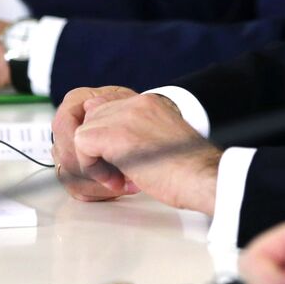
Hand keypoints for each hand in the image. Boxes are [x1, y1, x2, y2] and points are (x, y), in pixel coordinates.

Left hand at [70, 92, 220, 212]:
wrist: (202, 178)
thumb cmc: (189, 169)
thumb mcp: (162, 142)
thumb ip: (138, 133)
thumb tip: (111, 143)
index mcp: (149, 102)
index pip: (107, 107)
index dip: (107, 136)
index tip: (120, 159)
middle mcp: (136, 103)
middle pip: (92, 118)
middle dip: (97, 148)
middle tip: (118, 173)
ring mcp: (125, 116)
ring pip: (84, 132)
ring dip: (95, 160)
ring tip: (119, 179)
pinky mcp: (115, 135)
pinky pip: (82, 146)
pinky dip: (93, 168)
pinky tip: (115, 181)